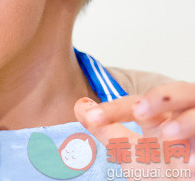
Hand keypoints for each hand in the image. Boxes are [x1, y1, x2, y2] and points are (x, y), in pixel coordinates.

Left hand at [75, 82, 194, 176]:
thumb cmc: (163, 172)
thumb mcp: (131, 151)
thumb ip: (106, 129)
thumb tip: (80, 105)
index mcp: (164, 115)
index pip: (138, 103)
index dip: (116, 109)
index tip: (92, 118)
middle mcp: (187, 116)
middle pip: (180, 92)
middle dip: (160, 98)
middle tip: (139, 110)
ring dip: (186, 122)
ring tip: (168, 135)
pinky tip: (191, 163)